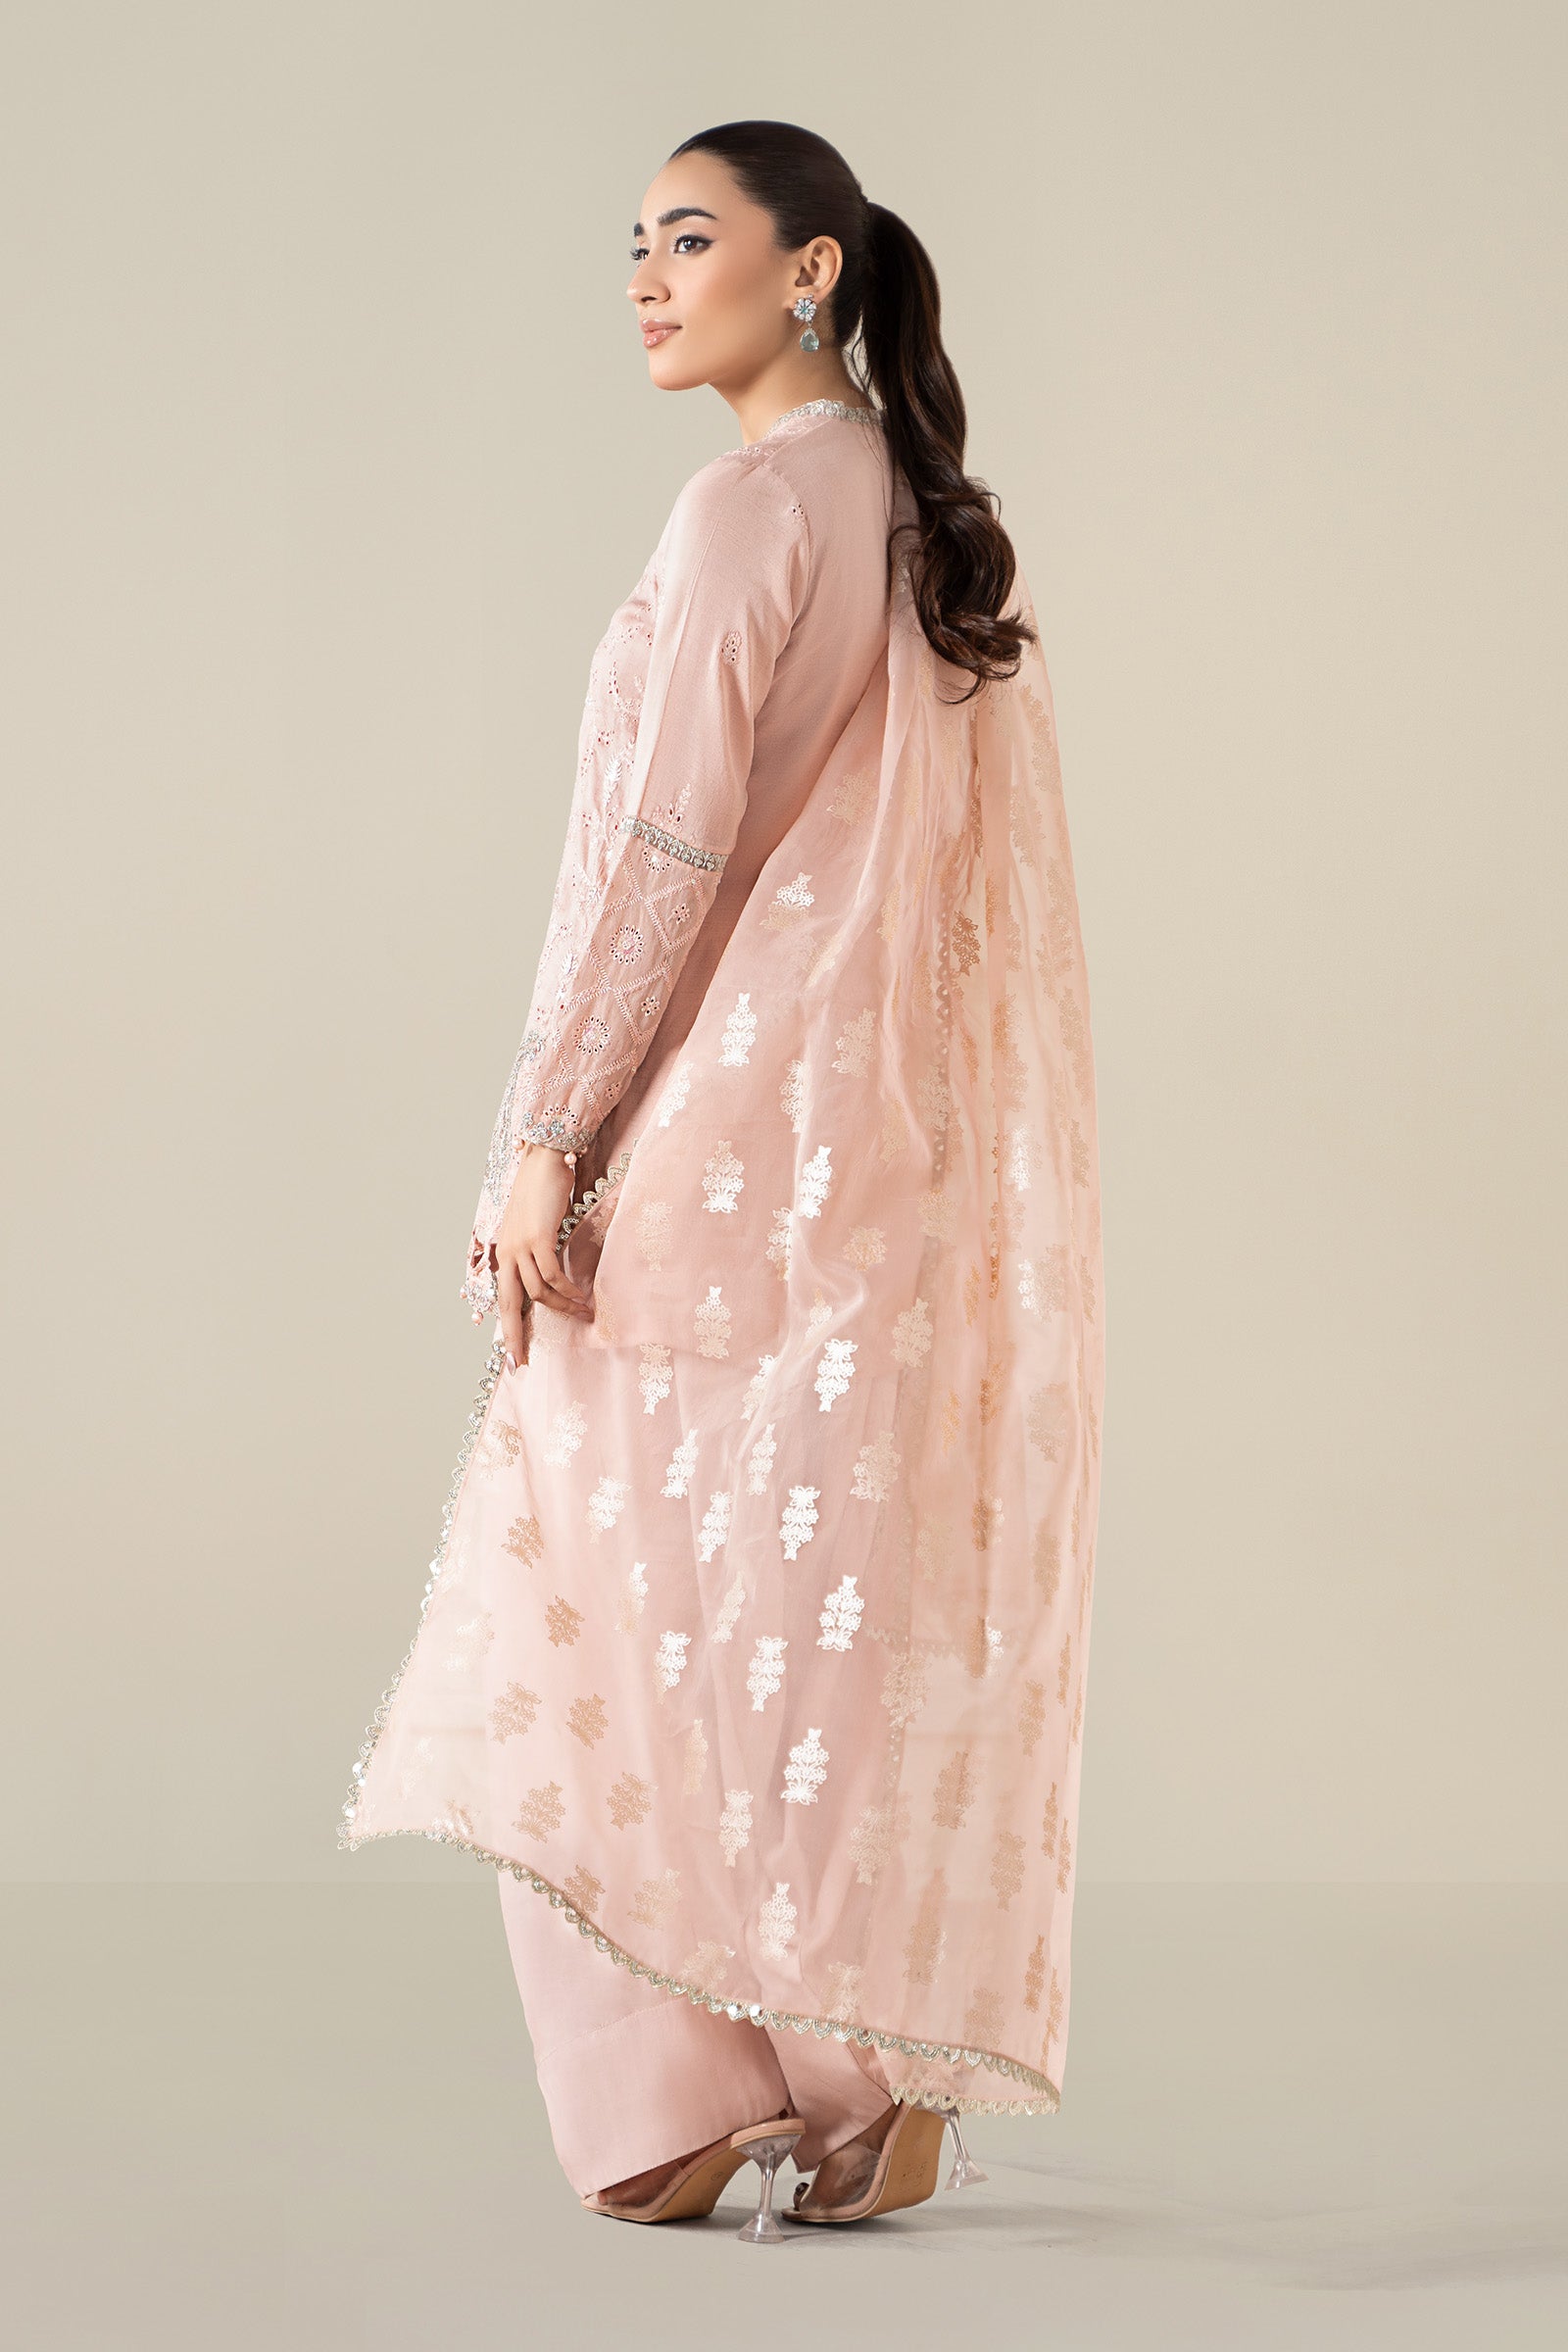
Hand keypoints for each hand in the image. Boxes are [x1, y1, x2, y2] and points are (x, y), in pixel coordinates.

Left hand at [495, 1143, 593, 1366]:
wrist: (544, 1159)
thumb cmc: (543, 1191)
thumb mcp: (535, 1227)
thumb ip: (537, 1252)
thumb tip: (551, 1278)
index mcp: (504, 1255)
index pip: (504, 1301)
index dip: (508, 1331)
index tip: (514, 1358)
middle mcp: (506, 1254)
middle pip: (509, 1306)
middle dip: (514, 1337)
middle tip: (522, 1363)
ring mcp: (519, 1246)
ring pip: (537, 1293)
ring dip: (561, 1308)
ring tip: (584, 1315)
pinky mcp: (536, 1238)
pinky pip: (552, 1275)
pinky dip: (567, 1290)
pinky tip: (581, 1297)